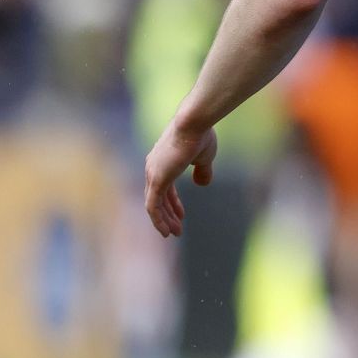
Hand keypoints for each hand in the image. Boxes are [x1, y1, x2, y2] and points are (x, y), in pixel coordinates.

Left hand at [144, 123, 218, 237]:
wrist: (194, 123)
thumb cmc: (200, 135)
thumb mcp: (204, 157)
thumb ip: (202, 171)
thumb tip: (202, 184)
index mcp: (162, 160)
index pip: (164, 187)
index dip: (173, 202)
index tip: (181, 214)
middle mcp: (153, 167)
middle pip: (157, 197)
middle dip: (168, 214)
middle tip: (176, 229)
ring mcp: (153, 174)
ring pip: (155, 205)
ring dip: (164, 221)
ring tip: (174, 233)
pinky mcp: (156, 180)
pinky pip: (153, 206)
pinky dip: (159, 220)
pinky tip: (167, 230)